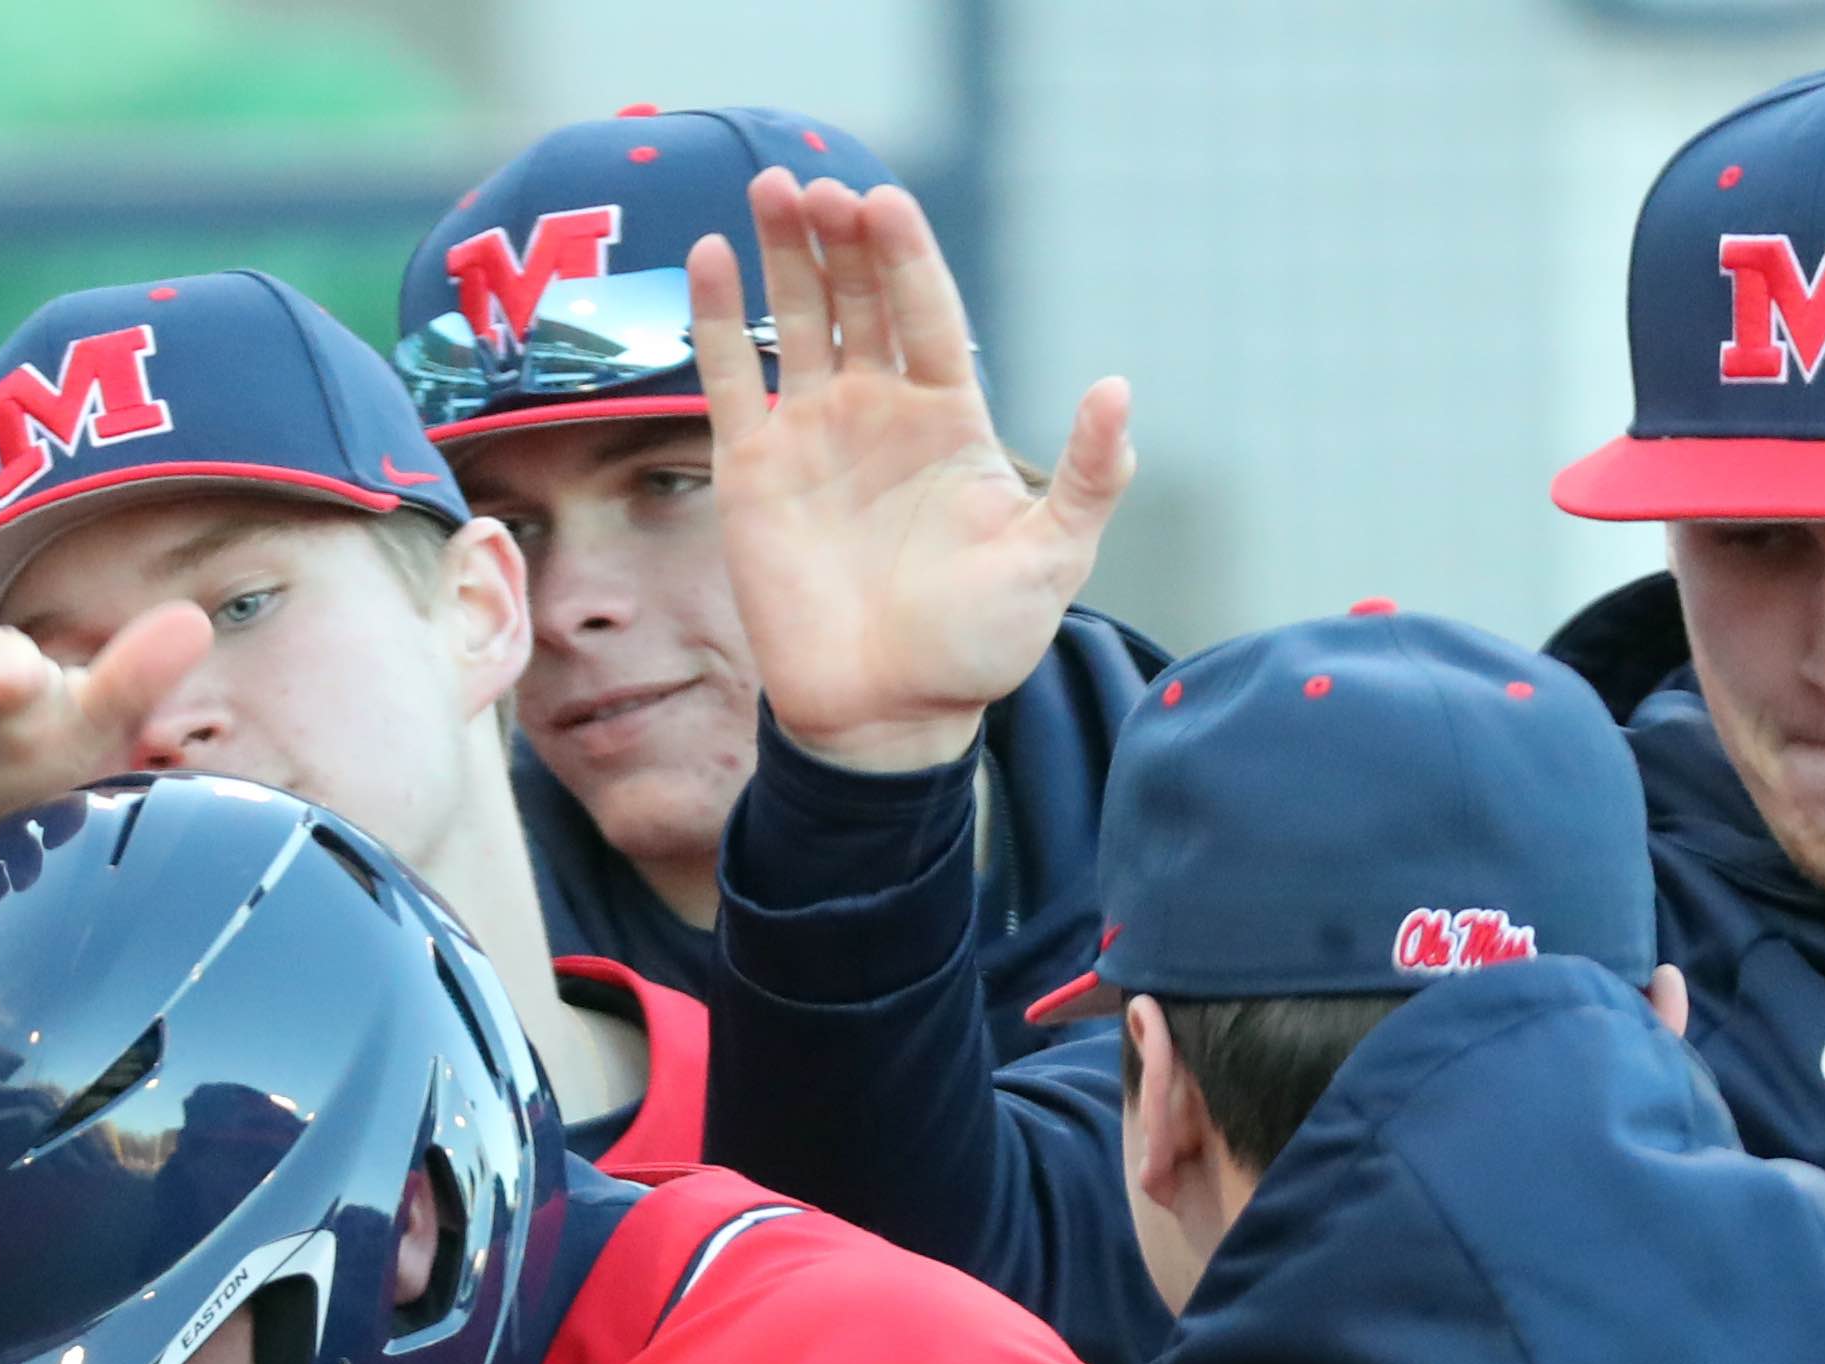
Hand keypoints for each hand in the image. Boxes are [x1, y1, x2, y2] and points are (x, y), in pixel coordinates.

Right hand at [694, 171, 1132, 775]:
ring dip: (782, 251)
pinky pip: (730, 379)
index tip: (883, 204)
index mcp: (951, 419)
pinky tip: (707, 256)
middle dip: (840, 237)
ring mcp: (813, 435)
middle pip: (859, 297)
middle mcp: (881, 412)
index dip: (906, 256)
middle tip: (818, 186)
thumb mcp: (1051, 561)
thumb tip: (1117, 390)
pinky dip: (716, 318)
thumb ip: (1088, 478)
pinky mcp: (753, 470)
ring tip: (769, 187)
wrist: (884, 716)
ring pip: (795, 319)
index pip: (929, 312)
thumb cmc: (975, 646)